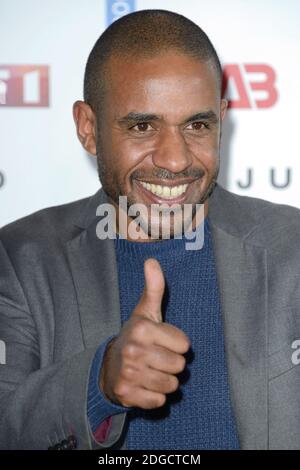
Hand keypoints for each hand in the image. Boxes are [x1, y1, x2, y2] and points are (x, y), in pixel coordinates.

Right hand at [99, 258, 189, 408]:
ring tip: (151, 371)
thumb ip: (154, 288)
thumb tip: (152, 260)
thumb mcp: (145, 312)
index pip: (184, 344)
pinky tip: (144, 385)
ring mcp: (129, 374)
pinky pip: (159, 401)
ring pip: (171, 385)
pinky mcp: (127, 395)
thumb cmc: (135, 336)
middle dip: (172, 363)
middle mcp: (133, 350)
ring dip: (165, 380)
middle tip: (156, 357)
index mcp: (142, 328)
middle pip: (179, 366)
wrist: (109, 366)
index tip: (161, 341)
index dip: (176, 344)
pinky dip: (155, 396)